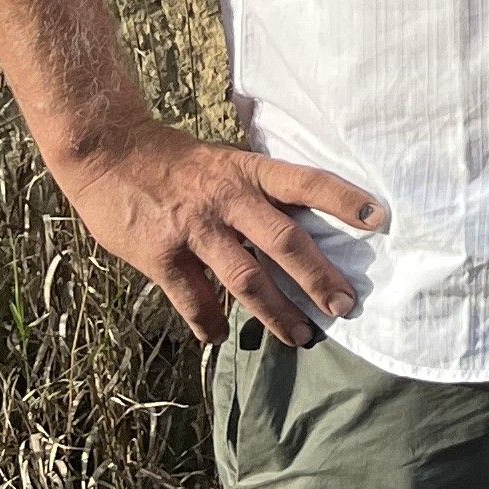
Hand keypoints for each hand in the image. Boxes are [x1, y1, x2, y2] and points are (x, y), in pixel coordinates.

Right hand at [54, 119, 384, 344]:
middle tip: (346, 306)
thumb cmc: (177, 162)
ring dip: (276, 313)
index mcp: (250, 173)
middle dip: (318, 278)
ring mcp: (195, 229)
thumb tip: (305, 228)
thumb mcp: (227, 163)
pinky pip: (193, 298)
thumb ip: (260, 192)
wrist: (108, 152)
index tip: (380, 219)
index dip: (345, 200)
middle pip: (285, 243)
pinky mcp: (160, 255)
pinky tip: (219, 336)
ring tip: (300, 337)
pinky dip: (208, 321)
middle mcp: (228, 200)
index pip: (308, 182)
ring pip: (245, 278)